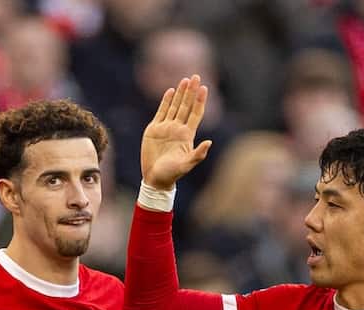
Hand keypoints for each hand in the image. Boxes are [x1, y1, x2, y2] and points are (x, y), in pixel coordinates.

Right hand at [140, 74, 212, 190]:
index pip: (196, 114)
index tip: (204, 88)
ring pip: (174, 106)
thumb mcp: (186, 165)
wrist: (155, 179)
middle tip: (195, 76)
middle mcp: (178, 129)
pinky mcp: (154, 130)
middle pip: (186, 106)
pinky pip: (161, 112)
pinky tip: (170, 91)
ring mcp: (166, 128)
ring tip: (185, 80)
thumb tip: (209, 142)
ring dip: (180, 93)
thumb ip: (198, 155)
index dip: (200, 101)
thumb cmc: (172, 174)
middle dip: (191, 91)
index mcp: (187, 135)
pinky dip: (165, 101)